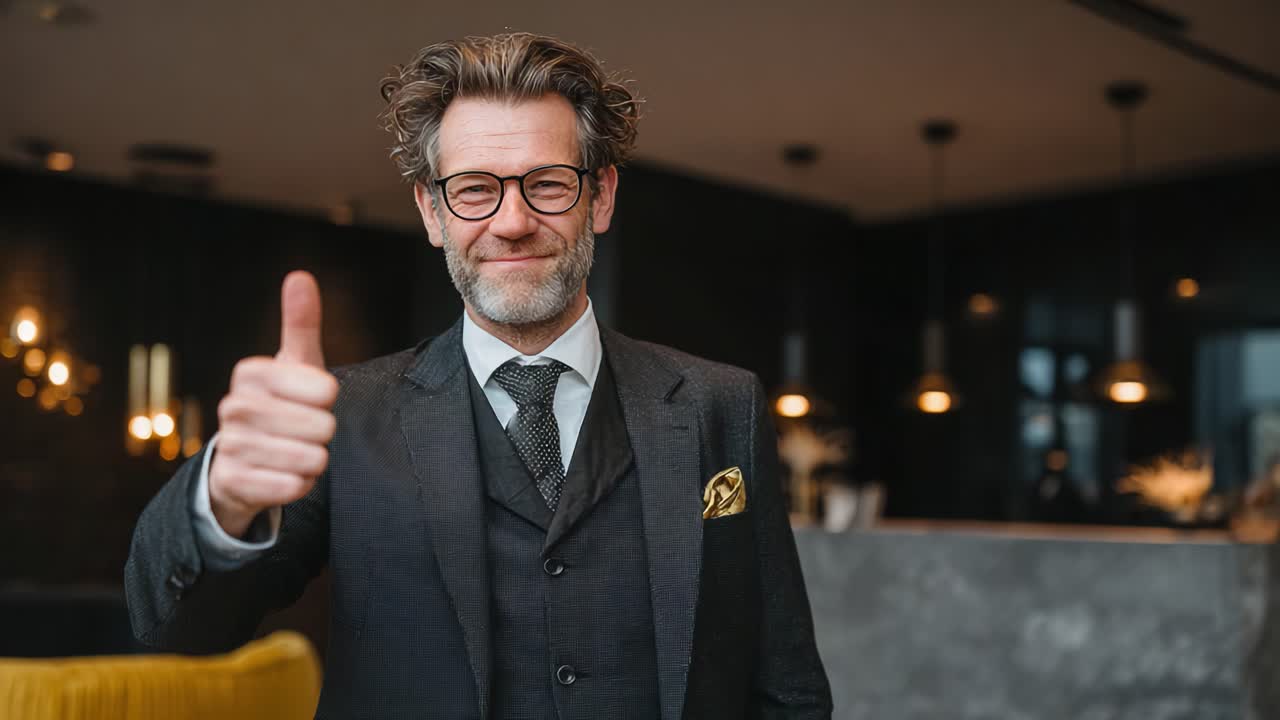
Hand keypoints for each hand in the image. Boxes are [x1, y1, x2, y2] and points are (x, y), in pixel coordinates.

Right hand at [208, 271, 339, 537]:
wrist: (242, 461)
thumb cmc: (281, 404)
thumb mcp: (294, 364)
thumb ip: (300, 323)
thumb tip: (299, 276)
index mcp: (251, 372)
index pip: (324, 389)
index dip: (329, 399)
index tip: (318, 399)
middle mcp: (234, 406)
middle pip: (321, 426)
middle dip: (325, 433)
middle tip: (309, 431)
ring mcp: (230, 446)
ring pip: (309, 458)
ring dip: (315, 460)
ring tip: (300, 452)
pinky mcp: (234, 482)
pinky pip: (292, 487)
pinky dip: (300, 485)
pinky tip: (286, 475)